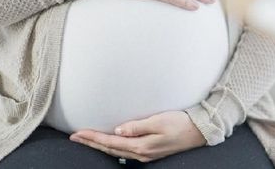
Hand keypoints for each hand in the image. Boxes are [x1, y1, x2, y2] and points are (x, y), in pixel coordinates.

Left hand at [70, 111, 205, 162]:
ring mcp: (146, 154)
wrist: (199, 131)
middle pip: (110, 149)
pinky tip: (109, 143)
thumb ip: (137, 126)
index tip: (78, 133)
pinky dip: (112, 147)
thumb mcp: (159, 121)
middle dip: (91, 143)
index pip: (111, 142)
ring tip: (86, 140)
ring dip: (99, 145)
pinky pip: (125, 151)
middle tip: (74, 137)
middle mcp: (141, 153)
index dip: (93, 138)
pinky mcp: (150, 151)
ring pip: (116, 152)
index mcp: (142, 146)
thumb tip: (117, 131)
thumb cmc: (181, 123)